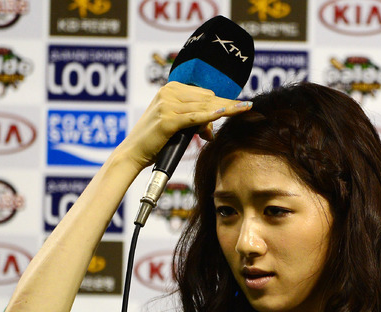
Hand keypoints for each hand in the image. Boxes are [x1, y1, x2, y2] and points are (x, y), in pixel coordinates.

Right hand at [118, 81, 251, 169]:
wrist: (132, 154)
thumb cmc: (154, 142)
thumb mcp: (176, 129)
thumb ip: (193, 123)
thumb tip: (211, 132)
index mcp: (170, 89)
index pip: (204, 94)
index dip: (222, 103)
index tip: (242, 104)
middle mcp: (169, 93)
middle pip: (207, 98)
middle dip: (226, 106)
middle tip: (247, 107)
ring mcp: (168, 105)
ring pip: (204, 106)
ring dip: (223, 112)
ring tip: (243, 110)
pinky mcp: (168, 120)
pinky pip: (195, 117)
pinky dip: (211, 116)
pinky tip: (226, 111)